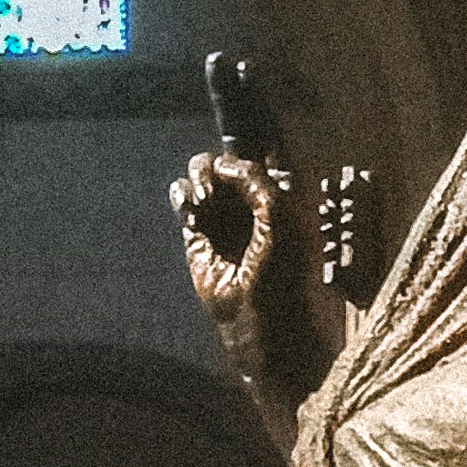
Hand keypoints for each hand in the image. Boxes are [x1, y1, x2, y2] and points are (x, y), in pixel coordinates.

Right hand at [169, 150, 279, 315]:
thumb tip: (221, 163)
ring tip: (205, 200)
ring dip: (199, 177)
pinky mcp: (199, 235)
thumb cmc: (284, 272)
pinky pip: (184, 201)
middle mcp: (254, 202)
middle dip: (219, 164)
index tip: (235, 143)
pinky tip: (190, 210)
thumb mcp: (281, 213)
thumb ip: (254, 177)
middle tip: (216, 187)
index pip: (262, 152)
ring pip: (204, 176)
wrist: (262, 324)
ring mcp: (225, 218)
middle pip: (227, 160)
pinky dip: (181, 196)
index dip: (247, 143)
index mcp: (284, 194)